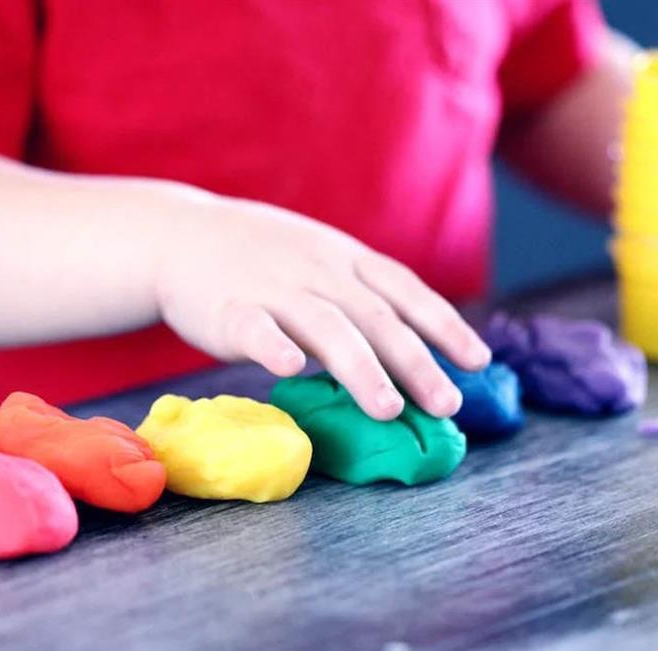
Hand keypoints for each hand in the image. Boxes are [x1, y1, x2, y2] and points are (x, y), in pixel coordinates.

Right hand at [154, 195, 490, 419]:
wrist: (178, 235)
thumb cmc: (259, 257)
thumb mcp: (319, 259)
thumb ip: (359, 296)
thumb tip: (415, 349)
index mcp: (344, 259)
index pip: (406, 290)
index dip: (445, 325)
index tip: (478, 361)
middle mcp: (318, 270)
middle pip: (376, 317)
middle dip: (416, 361)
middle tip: (447, 404)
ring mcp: (274, 288)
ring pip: (326, 326)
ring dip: (361, 368)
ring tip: (389, 409)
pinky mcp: (228, 309)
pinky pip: (255, 327)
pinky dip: (275, 346)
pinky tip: (293, 370)